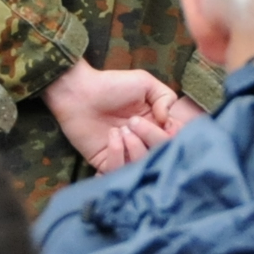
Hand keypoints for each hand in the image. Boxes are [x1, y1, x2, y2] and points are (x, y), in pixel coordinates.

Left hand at [44, 60, 190, 172]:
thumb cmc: (111, 85)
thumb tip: (167, 120)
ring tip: (121, 129)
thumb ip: (165, 97)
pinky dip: (117, 154)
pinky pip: (118, 170)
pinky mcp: (105, 163)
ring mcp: (125, 154)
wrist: (79, 92)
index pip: (174, 140)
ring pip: (141, 165)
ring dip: (134, 147)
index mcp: (155, 125)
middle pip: (161, 154)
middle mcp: (143, 142)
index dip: (172, 134)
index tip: (161, 121)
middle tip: (133, 122)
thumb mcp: (145, 83)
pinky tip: (111, 136)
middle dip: (150, 137)